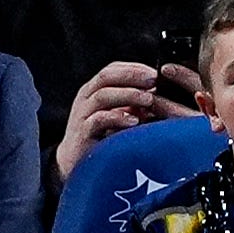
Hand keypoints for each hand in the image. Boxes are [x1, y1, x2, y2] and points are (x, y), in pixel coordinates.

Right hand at [54, 61, 201, 178]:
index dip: (134, 68)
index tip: (155, 73)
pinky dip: (117, 118)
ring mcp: (82, 115)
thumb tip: (158, 93)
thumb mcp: (117, 115)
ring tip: (148, 100)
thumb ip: (132, 103)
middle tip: (154, 81)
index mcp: (94, 90)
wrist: (75, 164)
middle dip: (132, 76)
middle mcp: (86, 98)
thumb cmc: (101, 137)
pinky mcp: (82, 133)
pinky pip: (98, 120)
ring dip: (128, 95)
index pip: (112, 70)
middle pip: (107, 76)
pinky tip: (134, 121)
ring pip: (103, 95)